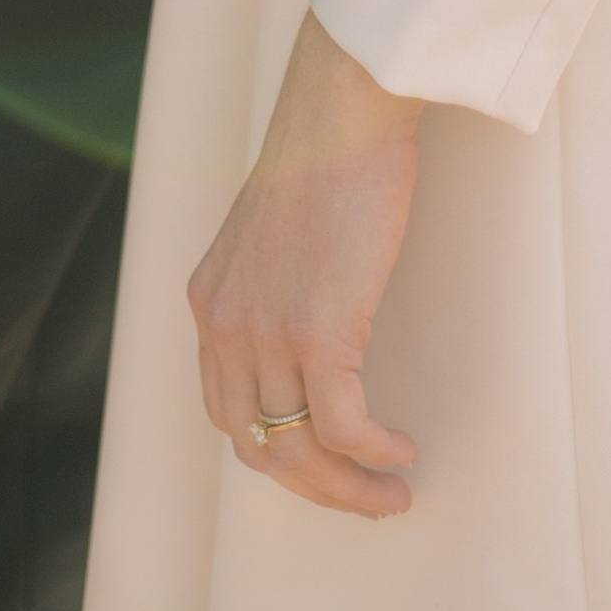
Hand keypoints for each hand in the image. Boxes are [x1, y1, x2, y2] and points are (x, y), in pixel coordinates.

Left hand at [188, 10, 421, 519]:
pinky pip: (342, 425)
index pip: (226, 411)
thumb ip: (270, 288)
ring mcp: (266, 332)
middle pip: (257, 446)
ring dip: (350, 488)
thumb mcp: (268, 234)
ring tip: (392, 493)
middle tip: (363, 498)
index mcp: (208, 303)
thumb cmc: (323, 157)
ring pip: (299, 450)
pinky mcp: (316, 330)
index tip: (323, 463)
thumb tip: (309, 331)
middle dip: (314, 487)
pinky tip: (402, 450)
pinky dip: (374, 452)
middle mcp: (223, 326)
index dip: (276, 450)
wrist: (339, 112)